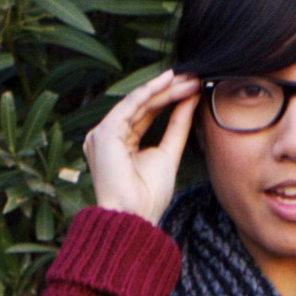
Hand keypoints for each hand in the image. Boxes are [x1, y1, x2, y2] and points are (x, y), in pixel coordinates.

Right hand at [83, 67, 201, 223]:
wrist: (134, 218)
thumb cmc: (148, 197)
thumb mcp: (168, 153)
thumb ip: (178, 126)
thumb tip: (190, 99)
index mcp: (119, 144)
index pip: (145, 114)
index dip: (167, 100)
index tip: (191, 88)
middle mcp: (107, 136)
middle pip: (142, 106)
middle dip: (168, 91)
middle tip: (192, 78)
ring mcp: (102, 134)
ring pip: (137, 103)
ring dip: (163, 89)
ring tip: (186, 79)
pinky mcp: (105, 133)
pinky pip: (130, 105)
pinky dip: (149, 92)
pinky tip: (168, 81)